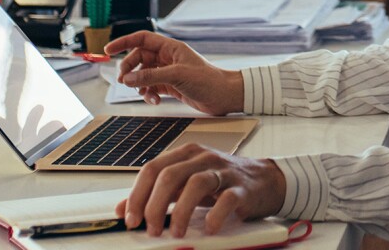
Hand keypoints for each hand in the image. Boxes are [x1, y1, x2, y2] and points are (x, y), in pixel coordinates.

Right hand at [110, 31, 243, 114]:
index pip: (142, 39)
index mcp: (170, 48)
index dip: (124, 42)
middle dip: (129, 69)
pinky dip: (148, 93)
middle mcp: (168, 58)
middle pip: (139, 58)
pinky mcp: (171, 86)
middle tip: (124, 81)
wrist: (224, 96)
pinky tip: (154, 100)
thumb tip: (128, 78)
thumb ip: (151, 76)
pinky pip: (151, 87)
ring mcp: (168, 72)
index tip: (109, 50)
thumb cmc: (209, 80)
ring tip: (143, 93)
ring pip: (143, 74)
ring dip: (139, 84)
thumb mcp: (177, 75)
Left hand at [115, 143, 286, 237]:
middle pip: (170, 176)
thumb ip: (156, 194)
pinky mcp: (242, 187)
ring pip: (196, 184)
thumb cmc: (222, 182)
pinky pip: (227, 198)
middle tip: (151, 229)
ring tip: (177, 233)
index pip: (152, 169)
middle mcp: (203, 158)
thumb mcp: (186, 184)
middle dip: (155, 205)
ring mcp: (223, 171)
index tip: (130, 219)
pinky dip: (216, 215)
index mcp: (185, 155)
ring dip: (182, 212)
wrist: (265, 181)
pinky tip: (210, 228)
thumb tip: (122, 208)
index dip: (137, 195)